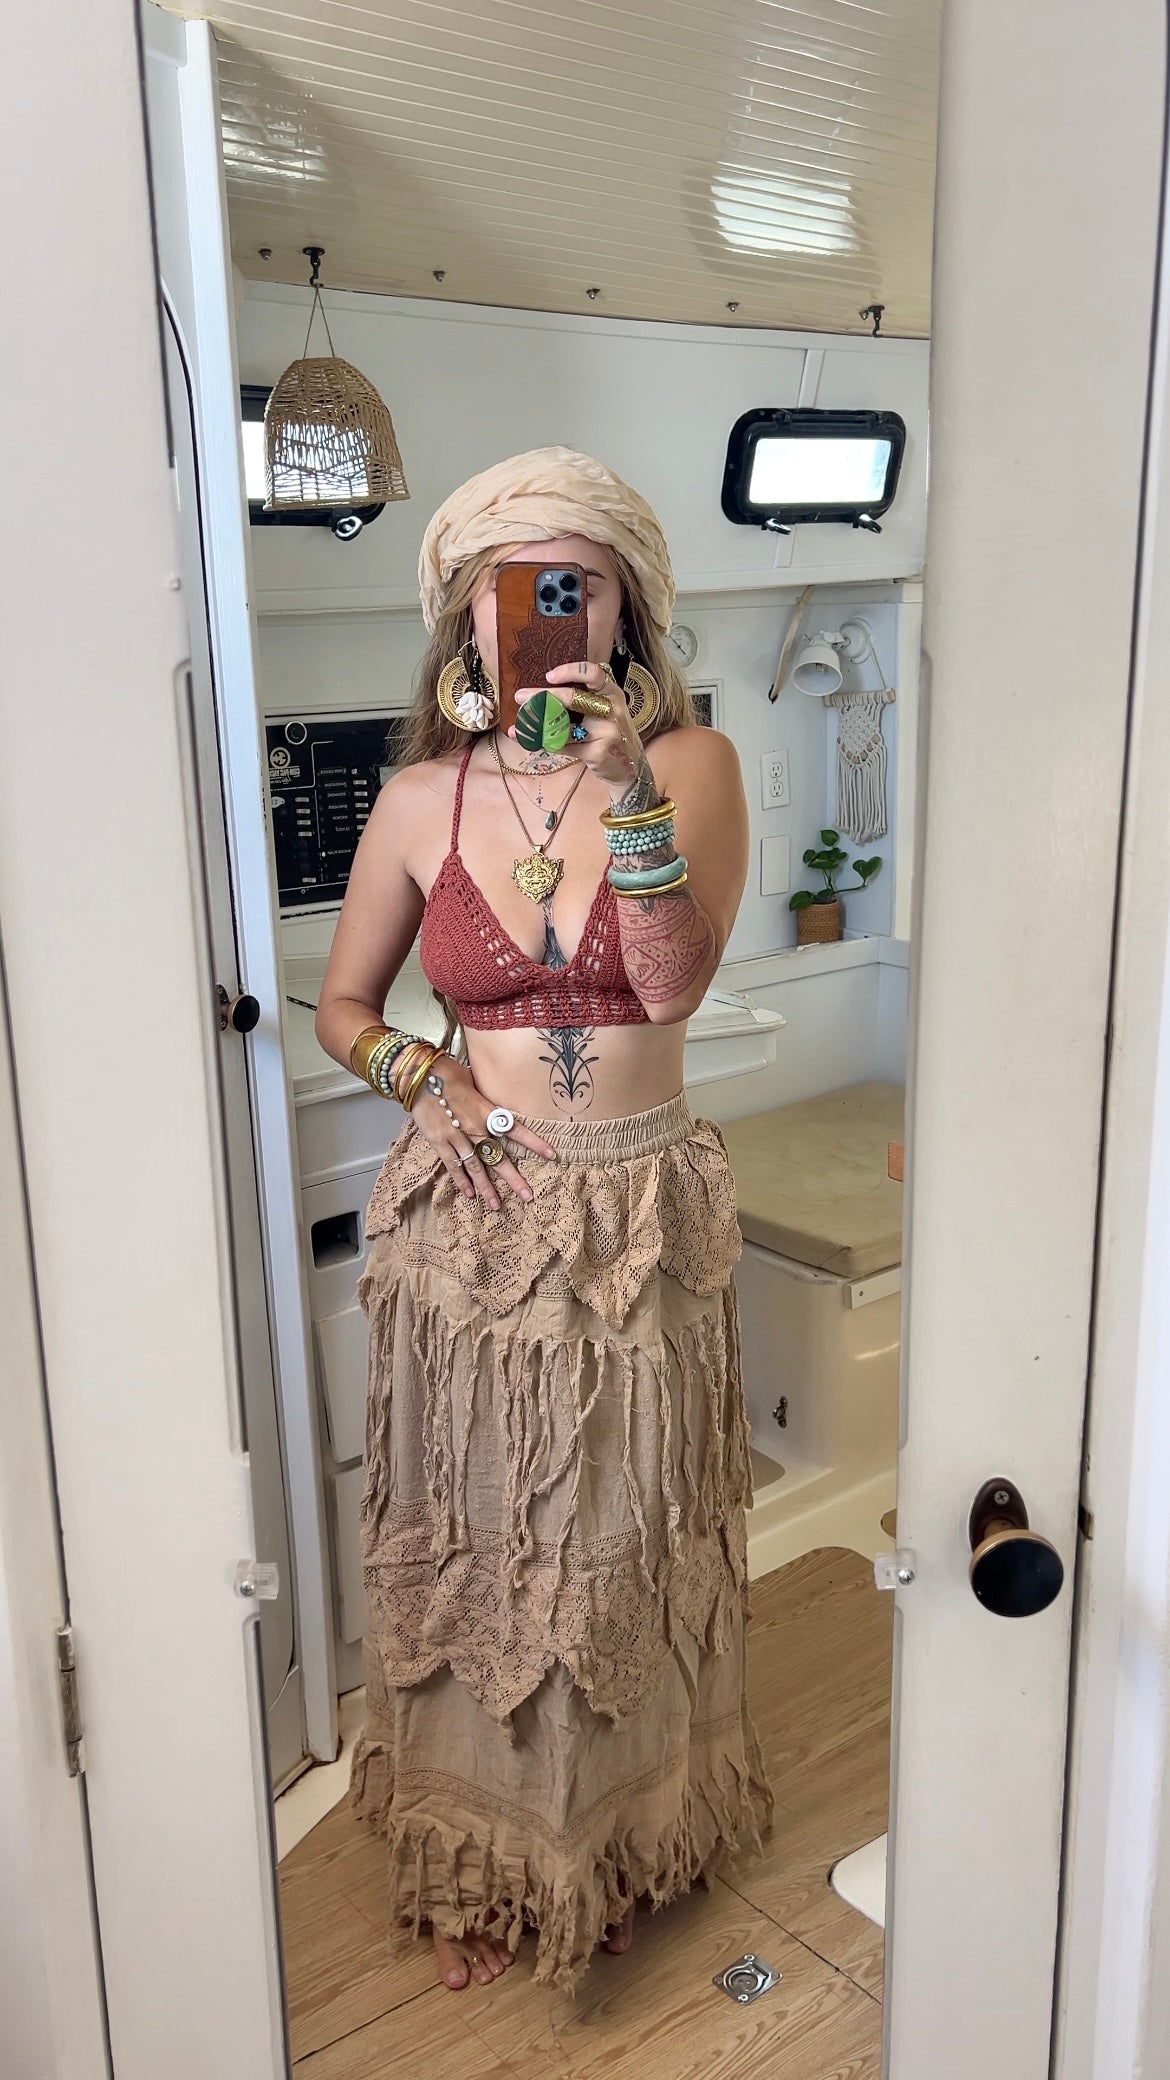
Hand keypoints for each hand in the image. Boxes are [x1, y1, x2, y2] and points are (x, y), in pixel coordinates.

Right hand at [409, 1055, 558, 1209]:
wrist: (419, 1074)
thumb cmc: (447, 1071)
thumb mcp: (473, 1080)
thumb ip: (483, 1095)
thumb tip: (490, 1095)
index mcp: (487, 1111)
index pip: (517, 1130)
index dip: (534, 1143)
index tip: (551, 1155)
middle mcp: (476, 1128)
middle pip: (498, 1157)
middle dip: (514, 1178)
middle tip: (527, 1196)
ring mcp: (457, 1137)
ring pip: (476, 1167)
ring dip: (486, 1188)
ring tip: (496, 1205)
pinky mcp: (440, 1142)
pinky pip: (453, 1165)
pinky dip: (461, 1180)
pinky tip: (469, 1195)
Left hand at [509, 660, 644, 789]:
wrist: (630, 768)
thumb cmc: (610, 734)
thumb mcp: (606, 711)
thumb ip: (584, 699)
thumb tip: (542, 690)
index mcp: (612, 693)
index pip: (594, 673)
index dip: (570, 671)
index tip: (549, 675)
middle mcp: (611, 709)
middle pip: (572, 697)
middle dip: (542, 696)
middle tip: (520, 697)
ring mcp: (606, 732)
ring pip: (563, 725)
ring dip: (536, 724)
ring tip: (519, 723)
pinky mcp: (597, 752)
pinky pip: (563, 745)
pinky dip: (544, 742)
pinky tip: (529, 740)